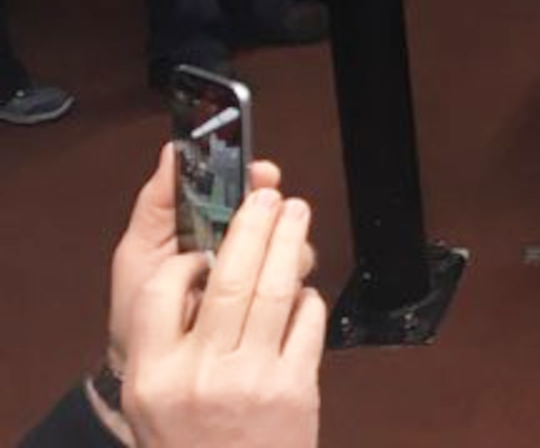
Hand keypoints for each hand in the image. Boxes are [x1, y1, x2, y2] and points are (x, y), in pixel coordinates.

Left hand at [108, 144, 297, 376]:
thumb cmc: (135, 315)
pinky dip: (288, 280)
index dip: (254, 176)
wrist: (147, 370)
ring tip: (253, 267)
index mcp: (204, 223)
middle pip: (271, 211)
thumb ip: (157, 203)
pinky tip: (261, 293)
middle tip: (267, 210)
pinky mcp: (270, 303)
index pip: (240, 186)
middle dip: (272, 210)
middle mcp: (234, 243)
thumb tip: (173, 151)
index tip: (262, 173)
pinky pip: (294, 280)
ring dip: (281, 248)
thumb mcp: (138, 254)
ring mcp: (255, 273)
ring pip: (289, 244)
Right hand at [121, 187, 323, 447]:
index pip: (161, 291)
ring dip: (290, 242)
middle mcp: (199, 375)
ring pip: (275, 290)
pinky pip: (307, 321)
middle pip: (230, 277)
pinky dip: (308, 297)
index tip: (205, 244)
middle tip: (267, 195)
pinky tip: (304, 287)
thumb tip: (198, 270)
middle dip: (252, 225)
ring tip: (296, 213)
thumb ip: (165, 342)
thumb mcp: (152, 399)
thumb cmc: (190, 444)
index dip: (186, 259)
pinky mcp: (295, 388)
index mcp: (152, 375)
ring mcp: (251, 380)